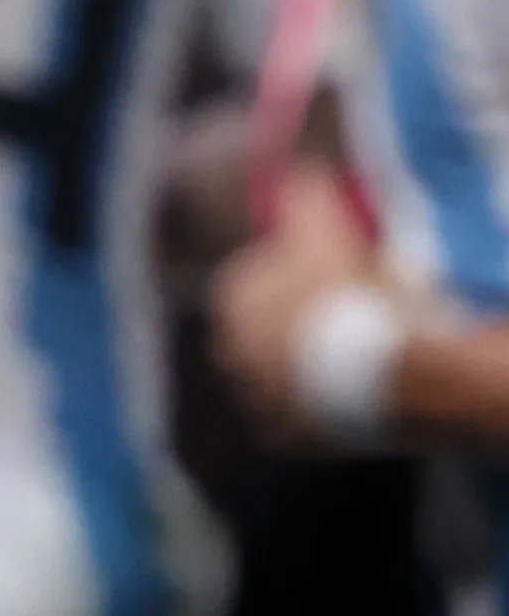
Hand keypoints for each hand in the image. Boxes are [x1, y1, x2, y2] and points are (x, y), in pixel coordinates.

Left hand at [211, 166, 388, 440]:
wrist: (388, 370)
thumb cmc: (352, 291)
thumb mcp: (324, 222)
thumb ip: (302, 194)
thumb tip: (297, 177)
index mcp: (230, 299)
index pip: (260, 278)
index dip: (302, 274)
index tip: (339, 276)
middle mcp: (227, 353)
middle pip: (268, 329)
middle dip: (300, 321)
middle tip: (351, 315)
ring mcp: (250, 398)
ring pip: (283, 373)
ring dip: (309, 364)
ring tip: (358, 353)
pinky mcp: (281, 438)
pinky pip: (300, 415)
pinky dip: (322, 404)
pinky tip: (354, 390)